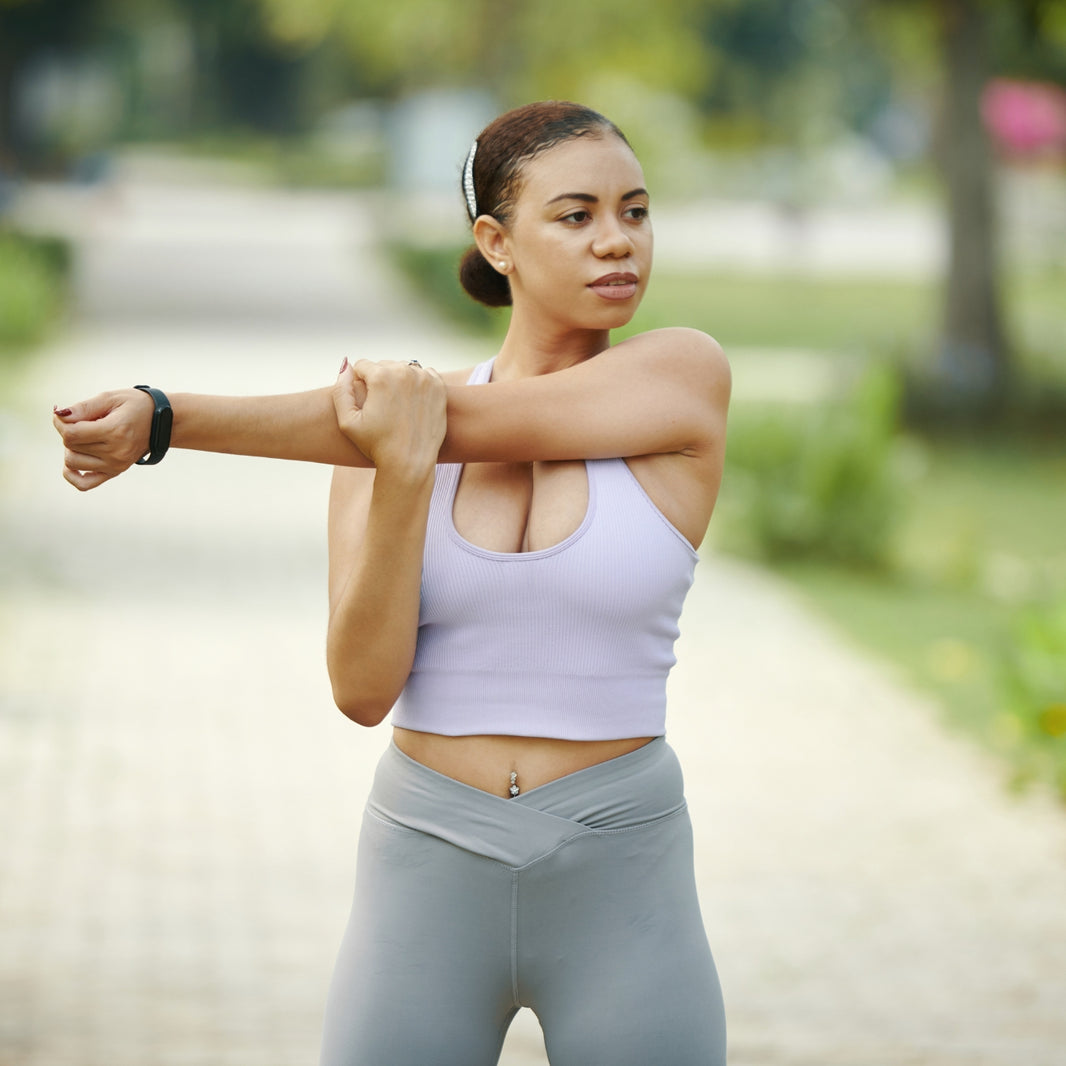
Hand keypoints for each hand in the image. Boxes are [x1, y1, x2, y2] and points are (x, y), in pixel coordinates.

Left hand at [53, 388, 153, 490]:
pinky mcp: (115, 472)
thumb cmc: (136, 406)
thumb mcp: (110, 398)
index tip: (64, 414)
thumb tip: (59, 415)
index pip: (71, 434)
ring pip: (72, 462)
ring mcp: (116, 465)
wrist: (162, 422)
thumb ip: (83, 407)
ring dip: (71, 449)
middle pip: (70, 447)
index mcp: (115, 431)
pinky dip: (72, 475)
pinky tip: (74, 462)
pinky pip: (84, 484)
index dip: (60, 423)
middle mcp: (115, 452)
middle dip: (68, 432)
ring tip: (84, 438)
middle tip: (81, 422)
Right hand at [331, 359, 445, 478]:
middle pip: (384, 365)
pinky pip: (424, 375)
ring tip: (396, 405)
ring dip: (398, 380)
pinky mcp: (439, 387)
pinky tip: (412, 402)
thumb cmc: (376, 445)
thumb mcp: (347, 422)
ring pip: (403, 369)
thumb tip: (345, 365)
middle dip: (379, 380)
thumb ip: (341, 390)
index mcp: (381, 376)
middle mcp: (404, 371)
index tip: (365, 402)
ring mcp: (425, 378)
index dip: (359, 383)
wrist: (410, 463)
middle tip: (381, 406)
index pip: (362, 366)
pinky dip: (417, 384)